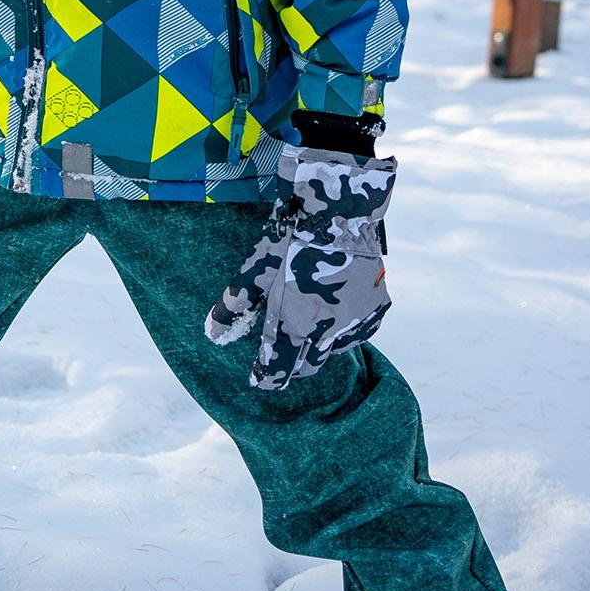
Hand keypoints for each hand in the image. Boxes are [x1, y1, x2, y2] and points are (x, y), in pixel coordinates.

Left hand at [205, 146, 395, 390]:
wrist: (339, 212)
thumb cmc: (291, 240)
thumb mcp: (255, 272)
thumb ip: (235, 306)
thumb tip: (213, 333)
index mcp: (295, 328)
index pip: (278, 370)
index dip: (267, 377)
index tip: (260, 378)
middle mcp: (328, 334)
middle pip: (308, 366)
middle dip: (293, 363)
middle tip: (283, 351)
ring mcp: (356, 322)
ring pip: (334, 349)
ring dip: (321, 343)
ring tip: (311, 323)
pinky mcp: (377, 309)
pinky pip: (359, 331)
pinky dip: (346, 328)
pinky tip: (337, 311)